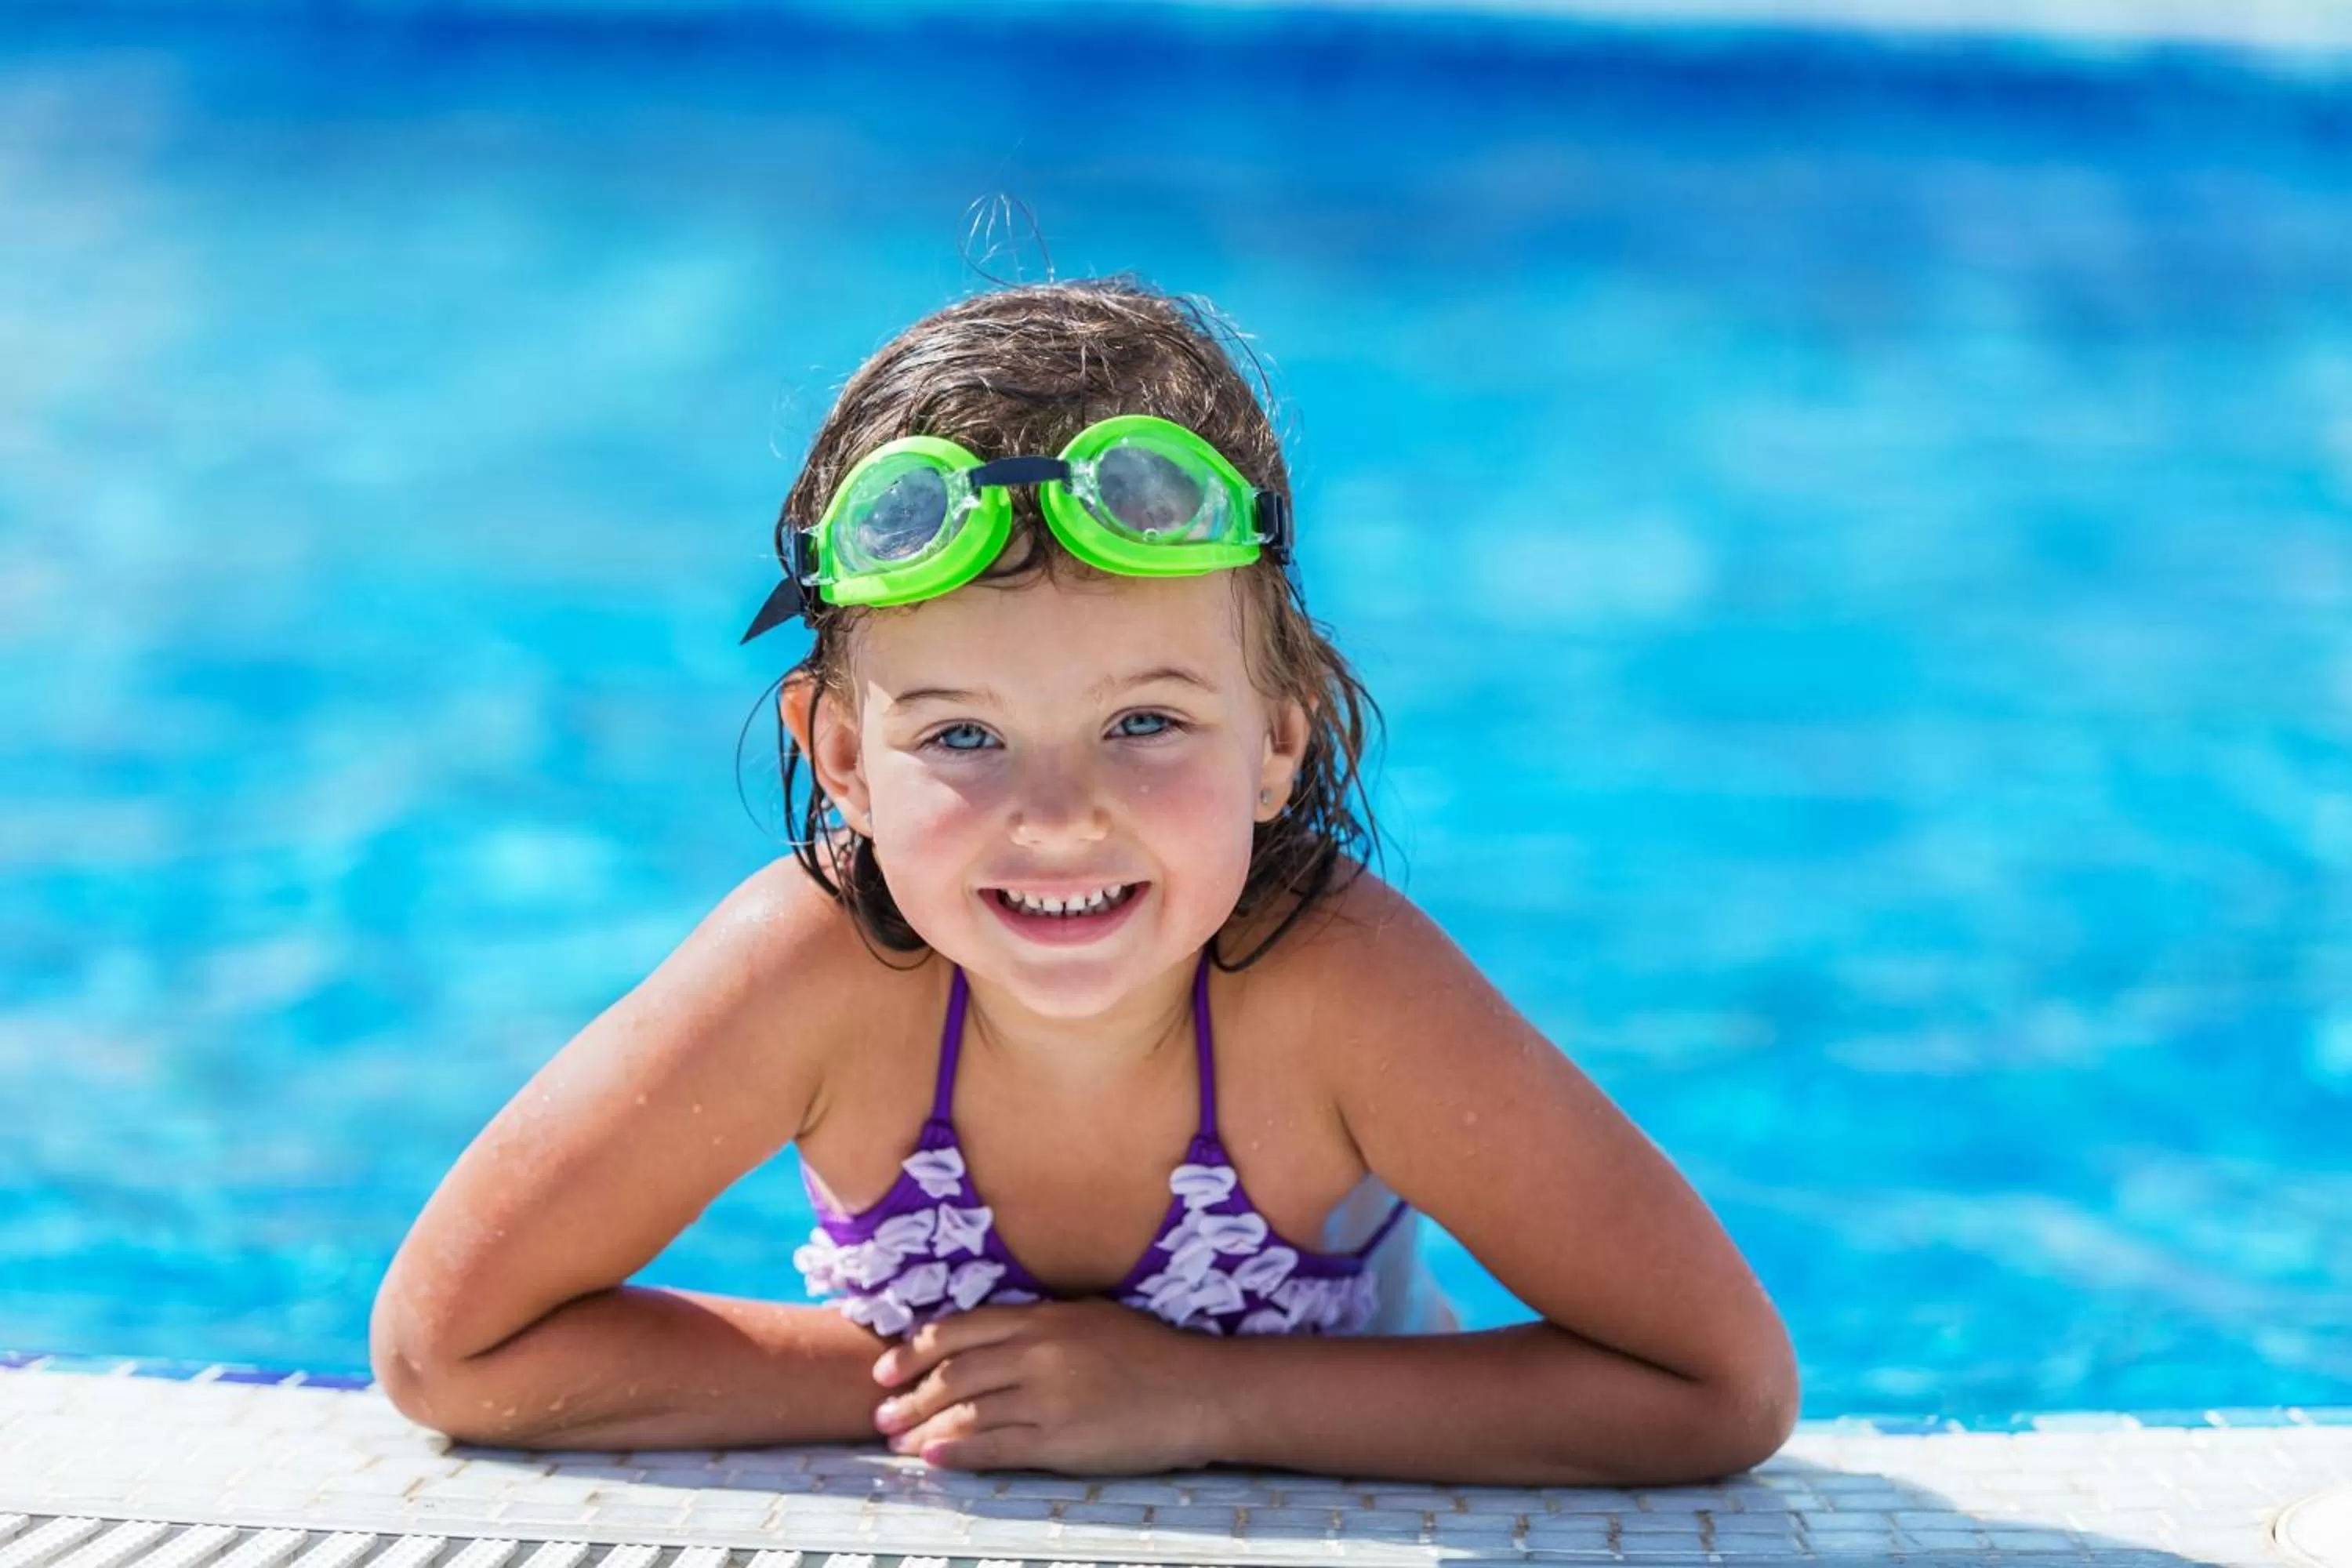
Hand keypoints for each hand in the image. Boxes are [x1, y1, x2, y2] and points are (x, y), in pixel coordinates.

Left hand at [870, 1299, 1227, 1473]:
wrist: (1200, 1391)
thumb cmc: (1152, 1353)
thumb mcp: (1093, 1318)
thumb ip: (1044, 1323)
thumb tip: (1000, 1332)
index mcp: (1044, 1318)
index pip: (962, 1329)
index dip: (916, 1349)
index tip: (885, 1367)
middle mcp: (1038, 1352)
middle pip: (954, 1372)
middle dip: (907, 1393)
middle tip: (878, 1411)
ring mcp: (1047, 1398)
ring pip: (966, 1410)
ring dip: (923, 1426)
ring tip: (895, 1440)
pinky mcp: (1060, 1441)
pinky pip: (995, 1448)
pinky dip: (957, 1453)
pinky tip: (933, 1458)